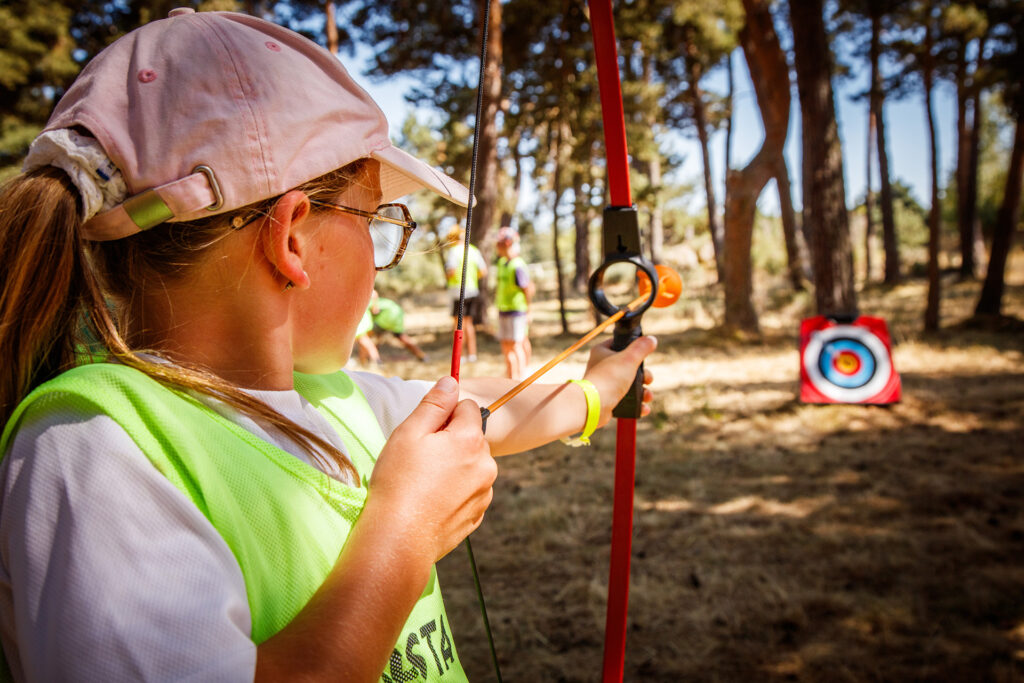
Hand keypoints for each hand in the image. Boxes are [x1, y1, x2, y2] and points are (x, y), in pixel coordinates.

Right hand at [366, 376, 496, 561]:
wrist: (398, 538)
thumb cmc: (398, 482)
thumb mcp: (409, 433)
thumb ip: (434, 404)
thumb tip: (451, 381)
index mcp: (470, 440)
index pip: (468, 408)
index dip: (444, 416)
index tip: (424, 433)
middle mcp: (486, 464)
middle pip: (472, 437)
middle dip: (451, 441)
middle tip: (420, 459)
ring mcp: (484, 492)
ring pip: (472, 464)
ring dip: (454, 466)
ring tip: (424, 482)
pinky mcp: (477, 515)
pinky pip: (469, 491)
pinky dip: (455, 491)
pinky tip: (431, 500)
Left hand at [583, 336, 656, 426]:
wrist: (593, 405)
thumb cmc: (609, 378)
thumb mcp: (629, 358)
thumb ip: (641, 348)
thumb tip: (651, 339)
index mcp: (602, 351)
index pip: (620, 344)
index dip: (634, 349)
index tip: (642, 355)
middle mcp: (602, 366)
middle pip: (629, 367)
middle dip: (644, 376)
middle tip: (647, 380)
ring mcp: (605, 384)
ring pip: (630, 385)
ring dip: (643, 392)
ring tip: (647, 397)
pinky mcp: (608, 399)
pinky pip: (626, 401)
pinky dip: (636, 405)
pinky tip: (643, 408)